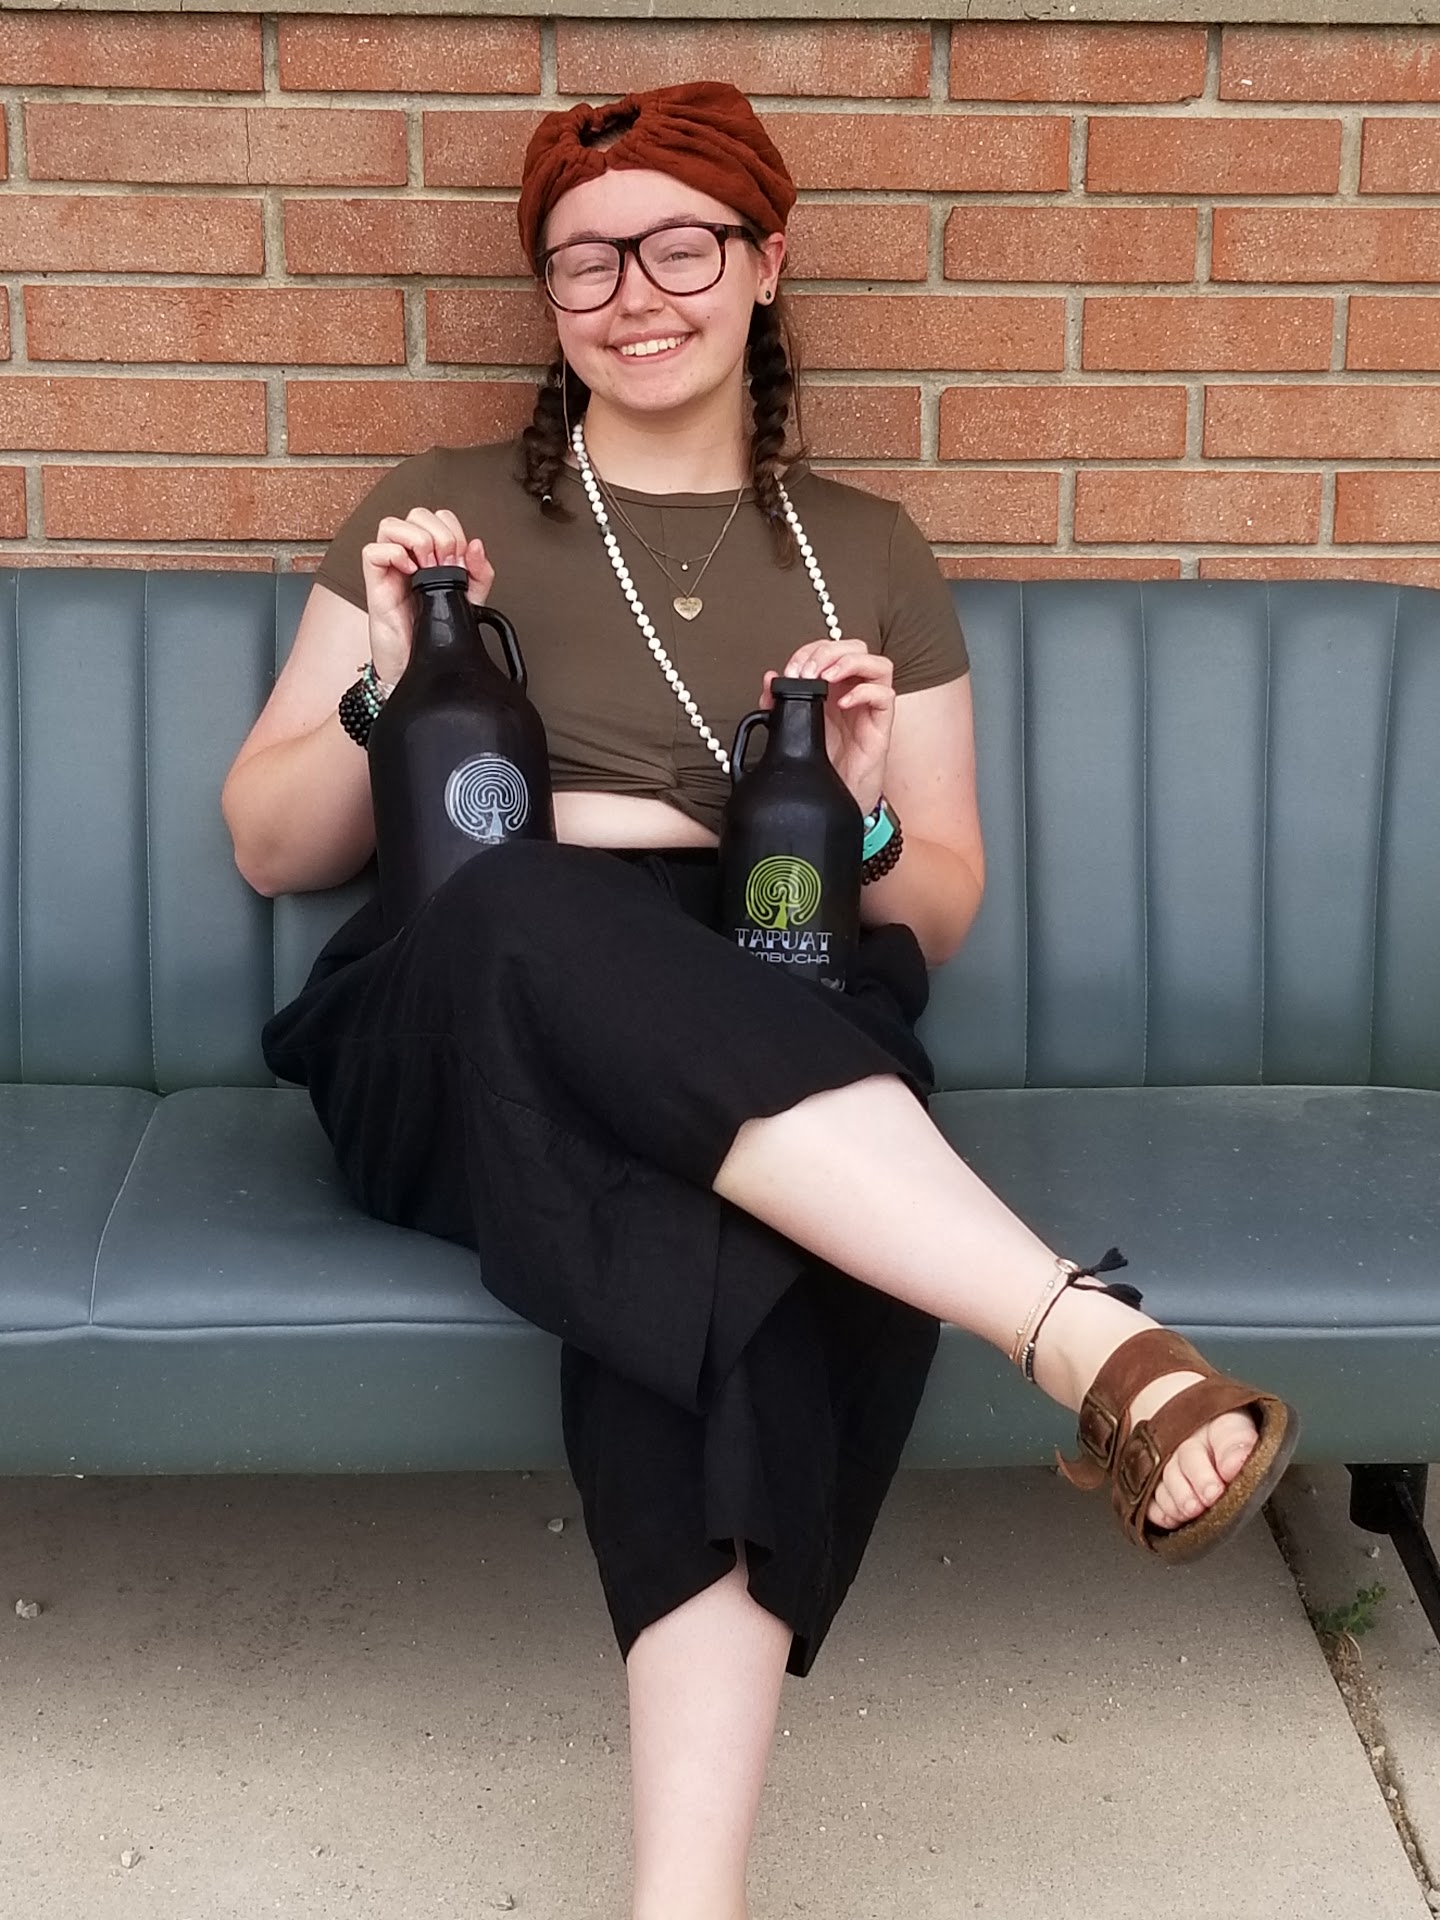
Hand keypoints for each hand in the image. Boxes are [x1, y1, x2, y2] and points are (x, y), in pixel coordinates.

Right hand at [359, 507, 493, 685]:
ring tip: (427, 565)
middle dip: (438, 534)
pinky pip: (373, 552)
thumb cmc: (435, 633)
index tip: (460, 558)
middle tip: (445, 561)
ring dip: (416, 540)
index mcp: (431, 556)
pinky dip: (394, 555)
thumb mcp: (469, 602)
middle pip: (417, 514)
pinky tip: (410, 574)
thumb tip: (475, 546)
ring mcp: (391, 568)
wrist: (418, 665)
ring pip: (391, 525)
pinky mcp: (376, 583)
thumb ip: (479, 574)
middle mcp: (409, 557)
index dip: (453, 530)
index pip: (439, 518)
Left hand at [760, 638, 892, 816]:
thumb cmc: (822, 763)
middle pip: (856, 647)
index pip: (830, 649)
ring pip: (879, 664)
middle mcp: (854, 691)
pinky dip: (864, 692)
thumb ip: (779, 703)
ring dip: (849, 663)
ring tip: (826, 678)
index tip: (791, 670)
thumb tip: (770, 678)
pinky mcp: (882, 725)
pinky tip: (844, 703)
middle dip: (828, 652)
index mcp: (834, 686)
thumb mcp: (793, 729)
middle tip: (807, 672)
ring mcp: (871, 706)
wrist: (837, 798)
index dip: (809, 651)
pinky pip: (885, 696)